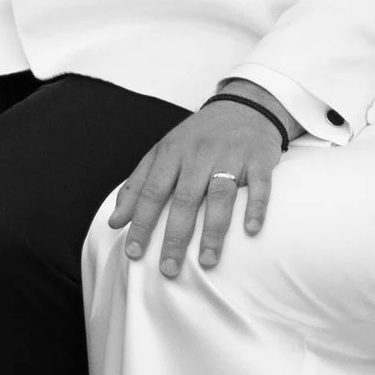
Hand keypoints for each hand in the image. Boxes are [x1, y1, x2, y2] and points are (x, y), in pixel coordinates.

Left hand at [108, 90, 285, 277]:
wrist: (244, 105)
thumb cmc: (197, 137)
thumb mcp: (163, 153)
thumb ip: (137, 186)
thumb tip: (115, 222)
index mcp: (171, 153)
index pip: (152, 192)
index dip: (142, 223)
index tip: (133, 253)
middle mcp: (199, 154)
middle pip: (185, 199)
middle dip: (175, 236)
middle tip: (168, 269)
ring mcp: (230, 155)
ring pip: (220, 194)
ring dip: (213, 230)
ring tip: (206, 261)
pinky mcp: (259, 158)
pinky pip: (259, 184)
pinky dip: (256, 207)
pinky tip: (251, 230)